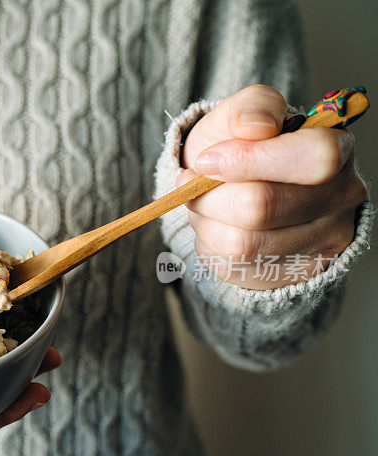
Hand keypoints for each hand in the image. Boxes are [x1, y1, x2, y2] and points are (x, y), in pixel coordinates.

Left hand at [180, 84, 365, 288]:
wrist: (236, 189)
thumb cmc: (242, 147)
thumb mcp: (242, 115)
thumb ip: (251, 107)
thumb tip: (254, 126)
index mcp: (338, 151)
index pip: (311, 158)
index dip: (249, 160)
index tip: (205, 161)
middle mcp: (340, 200)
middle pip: (263, 207)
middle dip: (210, 195)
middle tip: (189, 183)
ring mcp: (321, 243)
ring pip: (242, 243)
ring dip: (205, 221)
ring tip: (202, 204)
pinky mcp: (292, 274)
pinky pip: (233, 266)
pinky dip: (208, 244)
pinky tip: (216, 226)